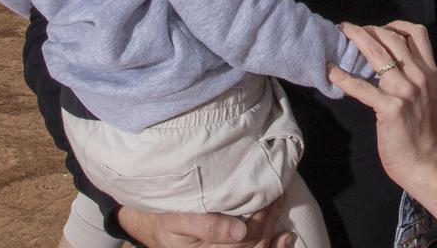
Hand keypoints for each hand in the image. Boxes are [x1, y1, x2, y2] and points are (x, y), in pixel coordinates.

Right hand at [117, 197, 294, 247]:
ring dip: (273, 231)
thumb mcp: (176, 220)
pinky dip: (273, 247)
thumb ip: (205, 225)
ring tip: (281, 205)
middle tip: (278, 193)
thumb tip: (239, 231)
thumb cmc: (162, 218)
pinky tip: (285, 237)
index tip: (269, 194)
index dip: (260, 218)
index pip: (243, 239)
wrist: (151, 226)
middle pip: (253, 244)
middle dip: (268, 219)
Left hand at [330, 22, 436, 225]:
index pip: (417, 33)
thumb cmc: (422, 132)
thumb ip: (411, 76)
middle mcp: (419, 76)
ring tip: (340, 35)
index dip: (394, 24)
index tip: (376, 29)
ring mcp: (405, 91)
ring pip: (377, 53)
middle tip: (349, 30)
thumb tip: (383, 60)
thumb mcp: (425, 95)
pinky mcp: (390, 107)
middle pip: (392, 37)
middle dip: (367, 29)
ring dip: (355, 40)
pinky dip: (342, 77)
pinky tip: (330, 71)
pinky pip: (361, 87)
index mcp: (429, 71)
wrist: (426, 163)